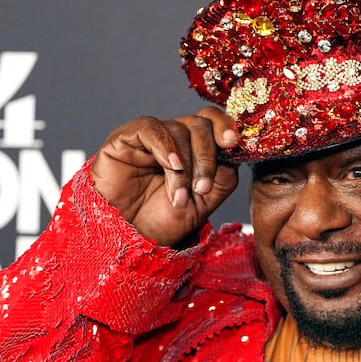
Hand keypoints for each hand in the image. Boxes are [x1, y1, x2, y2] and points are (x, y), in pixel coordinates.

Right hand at [90, 107, 239, 246]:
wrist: (130, 238)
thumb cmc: (163, 221)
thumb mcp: (204, 202)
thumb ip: (223, 176)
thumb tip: (236, 151)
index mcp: (195, 149)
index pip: (214, 123)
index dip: (225, 126)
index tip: (233, 143)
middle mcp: (174, 138)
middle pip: (200, 125)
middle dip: (207, 157)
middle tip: (202, 188)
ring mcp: (151, 137)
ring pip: (178, 130)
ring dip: (184, 166)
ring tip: (179, 197)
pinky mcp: (125, 138)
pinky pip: (150, 128)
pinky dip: (165, 145)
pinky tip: (171, 165)